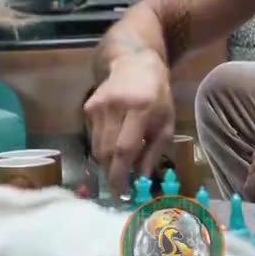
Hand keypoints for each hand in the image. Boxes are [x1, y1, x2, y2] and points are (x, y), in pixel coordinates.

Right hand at [83, 53, 174, 194]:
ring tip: (117, 167)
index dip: (121, 174)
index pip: (124, 148)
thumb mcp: (165, 122)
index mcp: (140, 109)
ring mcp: (98, 106)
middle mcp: (116, 107)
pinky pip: (93, 136)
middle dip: (111, 173)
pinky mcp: (88, 106)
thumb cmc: (157, 95)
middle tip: (119, 186)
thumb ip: (153, 151)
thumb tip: (141, 179)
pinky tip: (113, 142)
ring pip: (96, 147)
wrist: (134, 63)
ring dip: (106, 162)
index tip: (123, 192)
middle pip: (106, 151)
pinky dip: (102, 146)